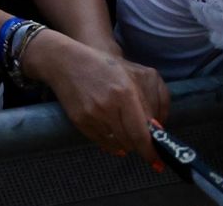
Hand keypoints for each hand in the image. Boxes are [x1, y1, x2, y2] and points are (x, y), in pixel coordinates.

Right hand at [26, 33, 169, 166]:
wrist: (65, 61)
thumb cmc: (104, 66)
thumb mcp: (135, 76)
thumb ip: (152, 100)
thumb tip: (156, 129)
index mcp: (125, 93)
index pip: (141, 133)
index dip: (150, 151)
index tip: (157, 160)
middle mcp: (108, 106)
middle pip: (130, 141)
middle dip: (139, 145)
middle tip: (141, 140)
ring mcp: (92, 115)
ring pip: (116, 144)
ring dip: (125, 143)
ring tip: (124, 132)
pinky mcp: (79, 120)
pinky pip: (100, 142)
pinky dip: (110, 143)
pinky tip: (112, 135)